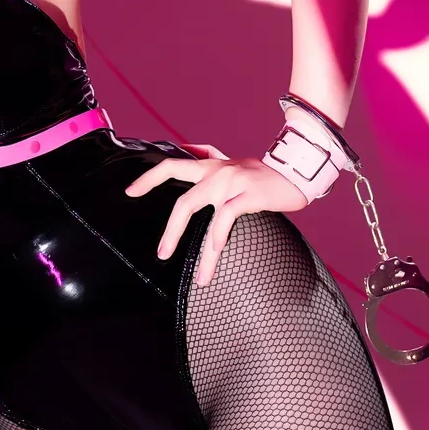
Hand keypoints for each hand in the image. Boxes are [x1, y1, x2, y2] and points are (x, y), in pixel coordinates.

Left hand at [125, 143, 310, 286]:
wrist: (298, 169)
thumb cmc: (265, 174)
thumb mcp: (234, 164)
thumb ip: (212, 160)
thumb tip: (191, 151)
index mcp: (211, 166)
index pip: (172, 165)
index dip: (149, 178)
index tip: (130, 191)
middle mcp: (217, 172)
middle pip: (183, 200)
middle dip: (171, 231)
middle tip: (163, 254)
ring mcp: (231, 182)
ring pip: (203, 214)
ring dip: (201, 253)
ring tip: (200, 278)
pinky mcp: (247, 193)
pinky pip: (225, 217)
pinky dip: (218, 237)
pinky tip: (216, 253)